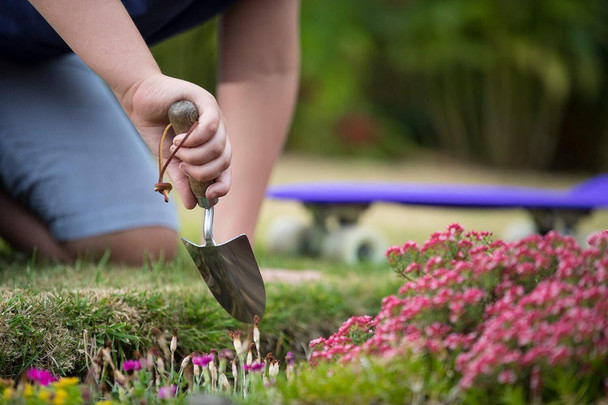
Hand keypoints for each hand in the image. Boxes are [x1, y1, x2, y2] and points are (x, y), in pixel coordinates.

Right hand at [124, 73, 231, 208]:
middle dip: (203, 172)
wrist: (139, 99)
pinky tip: (179, 139)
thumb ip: (182, 180)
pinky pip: (211, 126)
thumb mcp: (170, 160)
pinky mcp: (206, 101)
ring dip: (194, 155)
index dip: (221, 186)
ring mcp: (215, 116)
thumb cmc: (156, 128)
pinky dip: (195, 139)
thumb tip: (193, 205)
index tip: (209, 196)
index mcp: (212, 147)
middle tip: (182, 167)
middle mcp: (218, 133)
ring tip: (176, 149)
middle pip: (224, 161)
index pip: (225, 170)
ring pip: (218, 146)